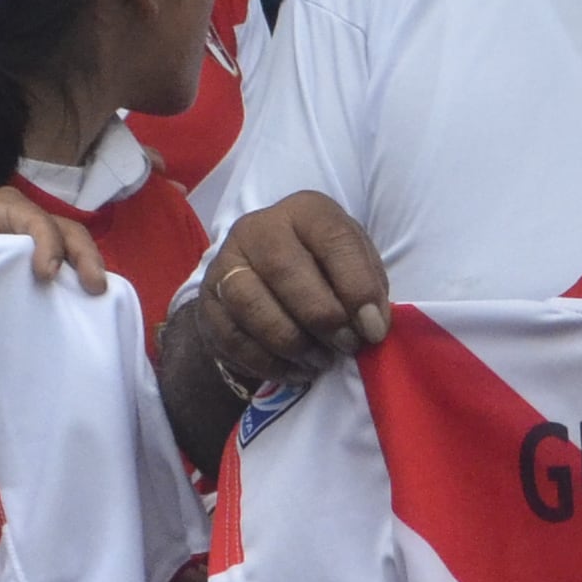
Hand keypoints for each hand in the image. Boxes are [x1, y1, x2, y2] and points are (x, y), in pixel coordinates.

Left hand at [0, 184, 108, 297]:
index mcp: (1, 207)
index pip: (36, 219)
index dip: (47, 243)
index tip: (46, 275)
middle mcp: (26, 218)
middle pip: (66, 229)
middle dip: (84, 254)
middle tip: (94, 286)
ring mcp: (37, 239)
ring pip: (74, 245)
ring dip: (89, 266)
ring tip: (98, 294)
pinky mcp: (40, 260)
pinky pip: (67, 264)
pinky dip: (79, 279)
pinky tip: (87, 300)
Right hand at [202, 193, 393, 385]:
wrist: (270, 282)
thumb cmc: (326, 271)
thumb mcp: (356, 265)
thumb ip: (368, 288)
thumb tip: (369, 326)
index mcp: (305, 210)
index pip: (332, 238)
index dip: (356, 287)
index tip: (373, 329)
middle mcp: (258, 228)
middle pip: (284, 270)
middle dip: (321, 317)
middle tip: (345, 346)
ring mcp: (226, 264)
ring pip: (249, 303)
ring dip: (291, 341)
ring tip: (320, 360)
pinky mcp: (207, 303)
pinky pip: (231, 337)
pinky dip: (268, 362)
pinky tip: (295, 370)